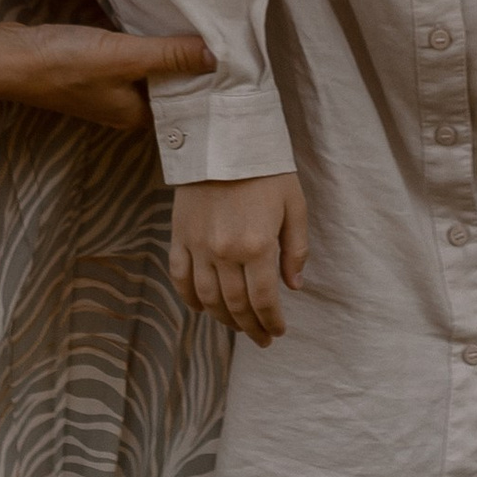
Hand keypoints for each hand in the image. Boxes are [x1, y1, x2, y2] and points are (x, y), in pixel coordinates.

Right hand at [0, 23, 213, 133]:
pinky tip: (155, 29)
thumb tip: (216, 57)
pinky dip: (144, 50)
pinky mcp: (91, 72)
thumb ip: (170, 56)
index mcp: (136, 116)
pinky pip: (129, 63)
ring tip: (197, 31)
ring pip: (149, 76)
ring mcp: (106, 91)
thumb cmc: (66, 64)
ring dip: (167, 57)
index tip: (233, 61)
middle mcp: (124, 109)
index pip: (184, 105)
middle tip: (221, 40)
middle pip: (167, 90)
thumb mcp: (125, 57)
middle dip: (189, 68)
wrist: (11, 58)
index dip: (206, 85)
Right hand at [171, 174, 308, 344]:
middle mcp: (225, 252)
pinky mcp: (179, 237)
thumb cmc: (266, 171)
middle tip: (261, 338)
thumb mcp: (295, 206)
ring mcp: (198, 246)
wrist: (223, 139)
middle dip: (251, 327)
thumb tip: (294, 287)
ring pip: (208, 298)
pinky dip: (190, 299)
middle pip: (236, 305)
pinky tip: (202, 308)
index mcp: (257, 246)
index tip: (277, 332)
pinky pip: (180, 278)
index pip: (264, 300)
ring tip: (238, 326)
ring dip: (223, 319)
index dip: (271, 322)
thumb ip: (296, 250)